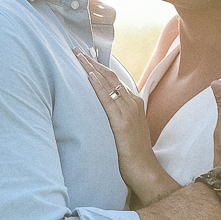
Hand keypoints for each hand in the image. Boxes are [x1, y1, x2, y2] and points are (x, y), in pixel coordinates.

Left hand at [73, 50, 178, 203]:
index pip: (113, 79)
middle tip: (75, 49)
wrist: (145, 171)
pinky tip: (89, 76)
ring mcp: (129, 111)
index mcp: (133, 103)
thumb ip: (116, 115)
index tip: (84, 56)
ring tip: (77, 56)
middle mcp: (132, 102)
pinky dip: (98, 86)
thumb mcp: (125, 128)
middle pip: (110, 76)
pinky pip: (108, 100)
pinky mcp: (123, 122)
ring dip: (92, 68)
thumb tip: (99, 109)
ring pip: (108, 83)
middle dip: (92, 62)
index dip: (98, 66)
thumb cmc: (132, 153)